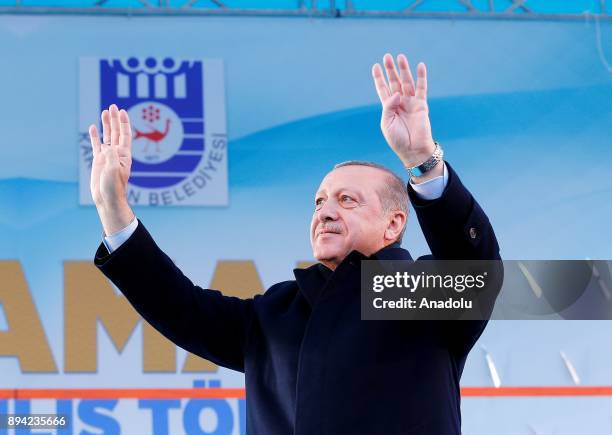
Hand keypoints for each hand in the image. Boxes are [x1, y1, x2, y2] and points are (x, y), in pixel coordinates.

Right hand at [89, 104, 134, 234]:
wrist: (107, 198)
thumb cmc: (114, 187)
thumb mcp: (114, 170)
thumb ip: (111, 156)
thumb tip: (107, 146)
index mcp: (124, 155)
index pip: (125, 135)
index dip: (124, 123)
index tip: (122, 111)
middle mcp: (117, 153)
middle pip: (116, 132)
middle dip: (115, 119)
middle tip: (112, 106)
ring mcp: (107, 156)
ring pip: (107, 136)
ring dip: (106, 124)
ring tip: (104, 111)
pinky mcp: (99, 160)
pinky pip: (96, 145)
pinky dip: (95, 136)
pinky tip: (93, 127)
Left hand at [372, 54, 436, 168]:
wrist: (413, 150)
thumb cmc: (398, 139)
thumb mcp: (387, 123)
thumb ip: (388, 107)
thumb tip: (396, 93)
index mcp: (389, 108)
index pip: (383, 89)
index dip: (379, 78)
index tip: (375, 66)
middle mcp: (400, 103)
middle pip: (394, 82)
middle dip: (390, 70)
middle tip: (387, 56)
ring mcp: (411, 103)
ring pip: (407, 82)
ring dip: (403, 70)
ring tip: (400, 57)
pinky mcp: (421, 105)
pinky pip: (422, 88)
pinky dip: (421, 77)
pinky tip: (420, 66)